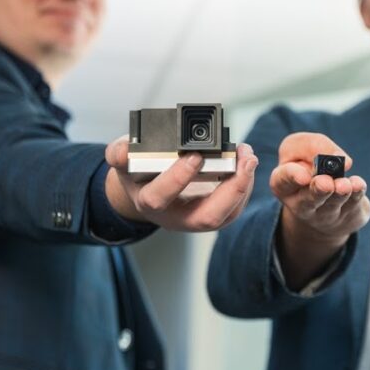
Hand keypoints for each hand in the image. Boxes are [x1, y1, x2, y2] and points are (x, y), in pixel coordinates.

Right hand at [104, 136, 257, 231]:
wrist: (146, 186)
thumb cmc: (137, 170)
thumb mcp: (123, 159)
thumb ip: (119, 153)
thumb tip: (124, 151)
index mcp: (148, 202)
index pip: (159, 198)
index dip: (177, 179)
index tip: (194, 155)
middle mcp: (174, 217)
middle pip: (206, 218)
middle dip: (231, 190)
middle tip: (245, 160)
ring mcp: (196, 219)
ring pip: (227, 214)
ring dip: (244, 186)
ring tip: (249, 156)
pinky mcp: (213, 214)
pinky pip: (234, 207)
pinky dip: (245, 185)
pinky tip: (247, 162)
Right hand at [271, 132, 369, 248]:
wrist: (324, 194)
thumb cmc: (309, 163)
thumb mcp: (303, 147)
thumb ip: (314, 145)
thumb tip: (339, 157)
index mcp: (283, 185)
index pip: (283, 181)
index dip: (293, 177)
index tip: (304, 176)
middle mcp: (301, 204)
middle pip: (308, 200)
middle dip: (318, 190)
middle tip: (325, 183)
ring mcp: (325, 214)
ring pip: (332, 204)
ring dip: (339, 192)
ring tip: (344, 185)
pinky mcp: (348, 214)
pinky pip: (353, 204)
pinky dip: (357, 193)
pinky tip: (357, 185)